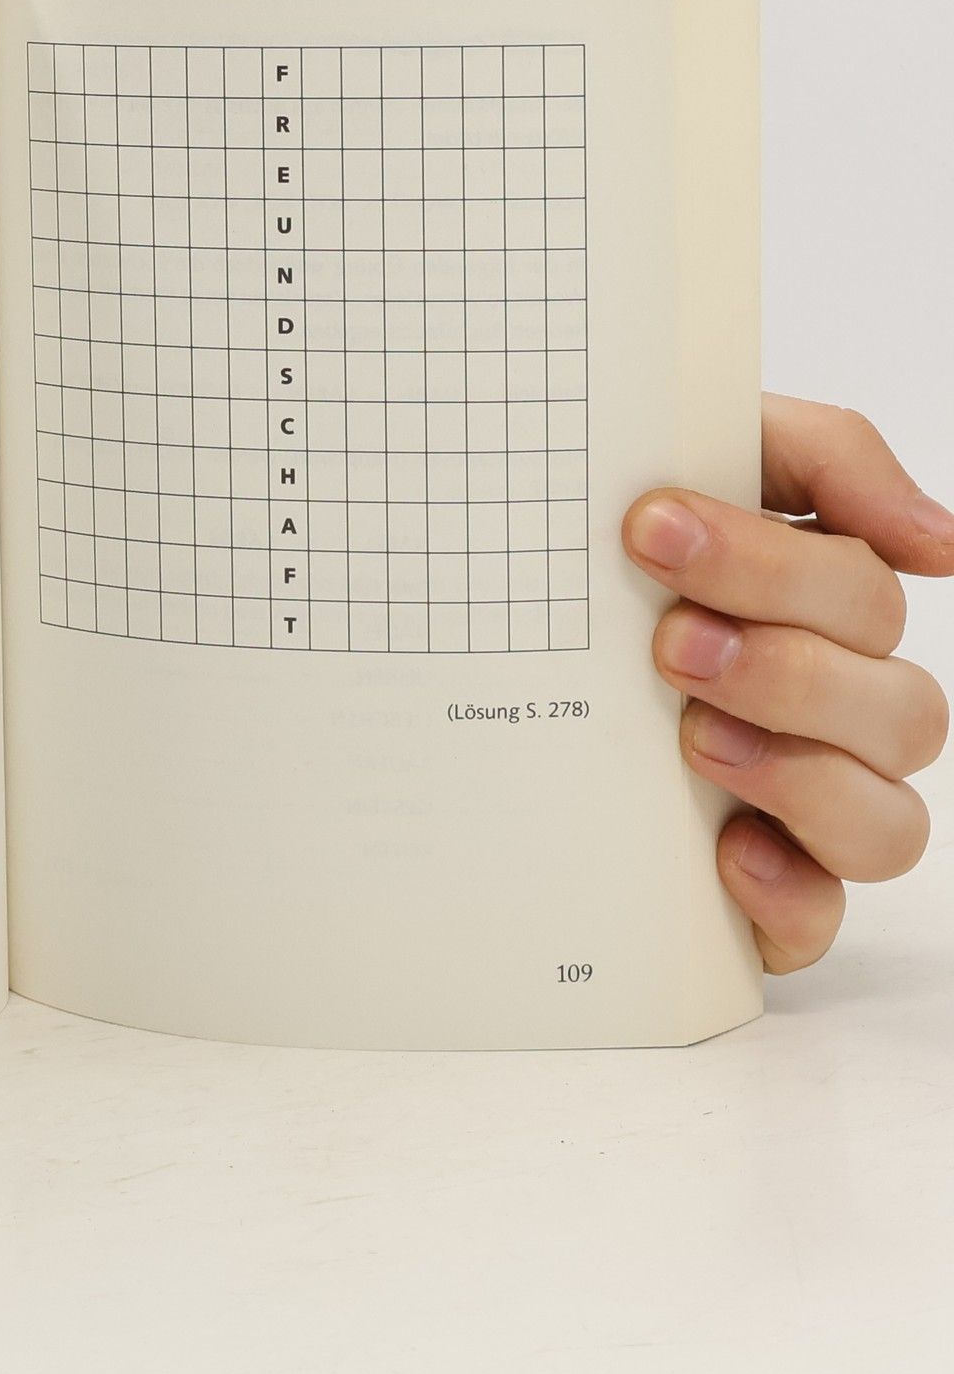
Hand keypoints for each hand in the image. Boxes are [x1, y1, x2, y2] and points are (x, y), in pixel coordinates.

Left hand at [624, 396, 953, 972]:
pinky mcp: (757, 893)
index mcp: (821, 611)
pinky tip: (725, 852)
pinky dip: (786, 892)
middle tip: (667, 641)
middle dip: (785, 670)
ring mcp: (803, 809)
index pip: (863, 593)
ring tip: (690, 735)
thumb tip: (942, 542)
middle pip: (900, 709)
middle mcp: (832, 713)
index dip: (771, 564)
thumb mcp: (681, 455)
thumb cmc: (594, 551)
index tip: (650, 525)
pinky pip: (816, 919)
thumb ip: (819, 455)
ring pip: (888, 822)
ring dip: (800, 776)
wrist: (466, 640)